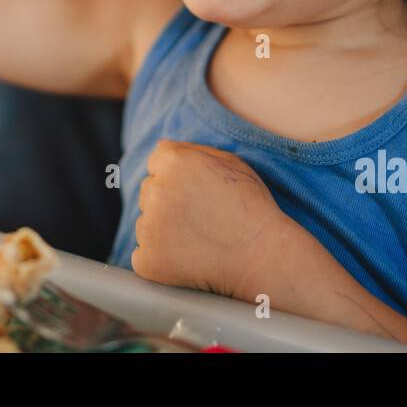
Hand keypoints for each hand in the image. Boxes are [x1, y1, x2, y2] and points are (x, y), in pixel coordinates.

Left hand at [131, 140, 291, 298]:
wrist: (263, 256)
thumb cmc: (251, 207)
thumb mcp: (230, 163)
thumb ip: (191, 150)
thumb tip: (160, 147)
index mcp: (174, 162)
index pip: (156, 162)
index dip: (177, 178)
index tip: (195, 193)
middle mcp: (156, 190)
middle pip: (148, 191)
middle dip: (168, 201)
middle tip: (202, 217)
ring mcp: (149, 227)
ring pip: (145, 223)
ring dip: (162, 230)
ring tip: (199, 239)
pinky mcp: (148, 259)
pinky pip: (143, 255)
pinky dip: (160, 258)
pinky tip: (188, 258)